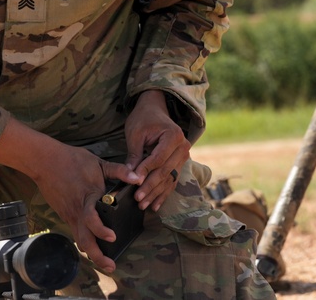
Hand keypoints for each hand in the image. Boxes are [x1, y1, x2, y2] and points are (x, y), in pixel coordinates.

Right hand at [0, 117, 139, 273]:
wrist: (45, 161)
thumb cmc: (72, 160)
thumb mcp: (98, 162)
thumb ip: (119, 171)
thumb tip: (138, 178)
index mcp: (89, 196)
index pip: (93, 218)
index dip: (101, 230)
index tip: (113, 237)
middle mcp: (78, 210)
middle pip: (85, 239)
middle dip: (97, 255)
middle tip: (111, 266)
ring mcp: (70, 214)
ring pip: (79, 240)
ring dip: (91, 254)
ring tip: (104, 263)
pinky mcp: (65, 215)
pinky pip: (75, 232)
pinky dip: (84, 241)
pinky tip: (92, 246)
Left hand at [124, 90, 190, 211]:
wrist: (154, 110)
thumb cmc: (143, 119)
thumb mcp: (135, 134)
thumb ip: (135, 155)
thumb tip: (131, 176)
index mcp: (173, 136)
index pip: (158, 159)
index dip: (146, 172)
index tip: (134, 183)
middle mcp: (183, 147)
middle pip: (165, 171)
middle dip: (150, 187)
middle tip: (138, 199)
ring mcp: (184, 156)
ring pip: (169, 179)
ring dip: (156, 194)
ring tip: (143, 205)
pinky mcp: (180, 163)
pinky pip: (172, 180)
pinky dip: (163, 193)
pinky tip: (155, 205)